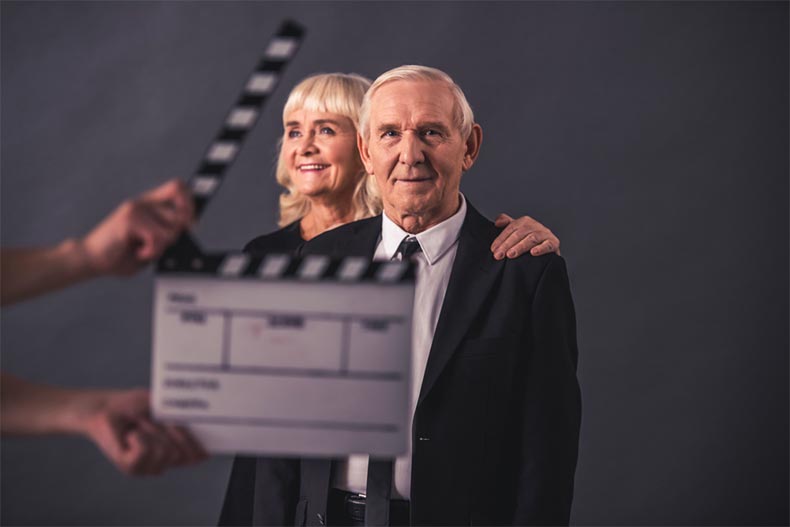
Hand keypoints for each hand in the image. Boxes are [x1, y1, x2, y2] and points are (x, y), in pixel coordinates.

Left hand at [80, 389, 207, 475]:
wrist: (106, 408)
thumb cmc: (134, 405)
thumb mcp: (163, 407)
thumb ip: (180, 420)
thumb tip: (193, 427)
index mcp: (174, 449)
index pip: (194, 456)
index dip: (197, 447)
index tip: (195, 434)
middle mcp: (162, 462)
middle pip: (180, 452)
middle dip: (169, 431)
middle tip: (152, 420)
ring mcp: (147, 468)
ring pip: (164, 452)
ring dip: (151, 431)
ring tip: (138, 427)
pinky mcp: (130, 468)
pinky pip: (144, 451)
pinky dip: (138, 437)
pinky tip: (130, 435)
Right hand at [81, 179, 193, 275]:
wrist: (91, 259)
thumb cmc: (121, 253)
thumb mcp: (152, 243)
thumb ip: (168, 233)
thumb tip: (189, 226)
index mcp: (150, 204)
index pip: (178, 187)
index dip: (190, 203)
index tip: (189, 224)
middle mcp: (143, 202)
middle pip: (182, 212)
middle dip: (178, 234)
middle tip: (159, 243)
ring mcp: (136, 208)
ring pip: (171, 230)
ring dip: (161, 247)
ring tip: (143, 250)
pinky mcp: (129, 219)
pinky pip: (157, 238)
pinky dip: (150, 252)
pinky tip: (137, 253)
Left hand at [491, 214, 560, 259]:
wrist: (548, 249)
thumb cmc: (529, 241)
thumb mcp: (517, 231)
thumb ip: (507, 224)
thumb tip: (497, 222)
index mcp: (525, 222)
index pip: (510, 228)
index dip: (501, 239)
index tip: (493, 249)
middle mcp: (535, 226)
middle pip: (519, 233)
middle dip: (507, 245)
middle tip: (499, 255)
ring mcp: (545, 234)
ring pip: (532, 238)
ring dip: (520, 247)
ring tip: (511, 255)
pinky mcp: (554, 243)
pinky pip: (548, 245)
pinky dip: (541, 248)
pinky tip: (533, 253)